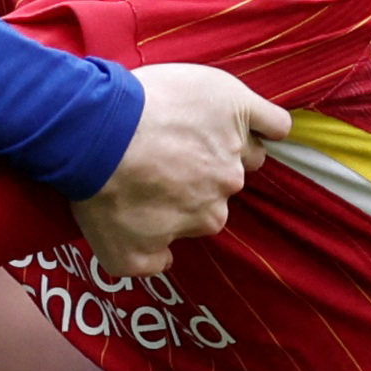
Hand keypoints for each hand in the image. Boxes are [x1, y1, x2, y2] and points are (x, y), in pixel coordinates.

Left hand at [74, 63, 289, 281]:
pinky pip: (273, 121)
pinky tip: (255, 121)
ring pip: (247, 150)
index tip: (160, 182)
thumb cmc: (104, 192)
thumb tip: (168, 261)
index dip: (184, 196)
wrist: (98, 135)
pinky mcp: (237, 107)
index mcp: (207, 217)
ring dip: (228, 144)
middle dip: (202, 170)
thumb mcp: (118, 251)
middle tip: (167, 153)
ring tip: (195, 131)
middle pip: (226, 179)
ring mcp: (234, 145)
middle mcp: (226, 185)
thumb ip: (148, 264)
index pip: (207, 210)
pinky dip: (269, 123)